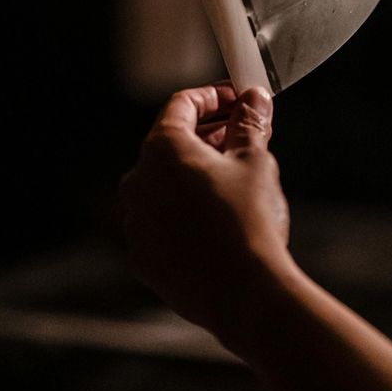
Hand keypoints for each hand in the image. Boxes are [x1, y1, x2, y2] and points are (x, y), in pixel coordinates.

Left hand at [119, 83, 293, 344]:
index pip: (182, 105)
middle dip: (208, 134)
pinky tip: (216, 218)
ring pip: (164, 184)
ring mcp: (136, 223)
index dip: (214, 96)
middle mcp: (138, 182)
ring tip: (234, 177)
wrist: (245, 294)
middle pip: (171, 143)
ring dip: (194, 174)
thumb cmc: (249, 222)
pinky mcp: (143, 257)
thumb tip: (252, 100)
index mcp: (162, 149)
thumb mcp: (256, 161)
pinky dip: (184, 212)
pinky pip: (162, 222)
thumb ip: (249, 123)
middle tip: (243, 133)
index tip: (238, 99)